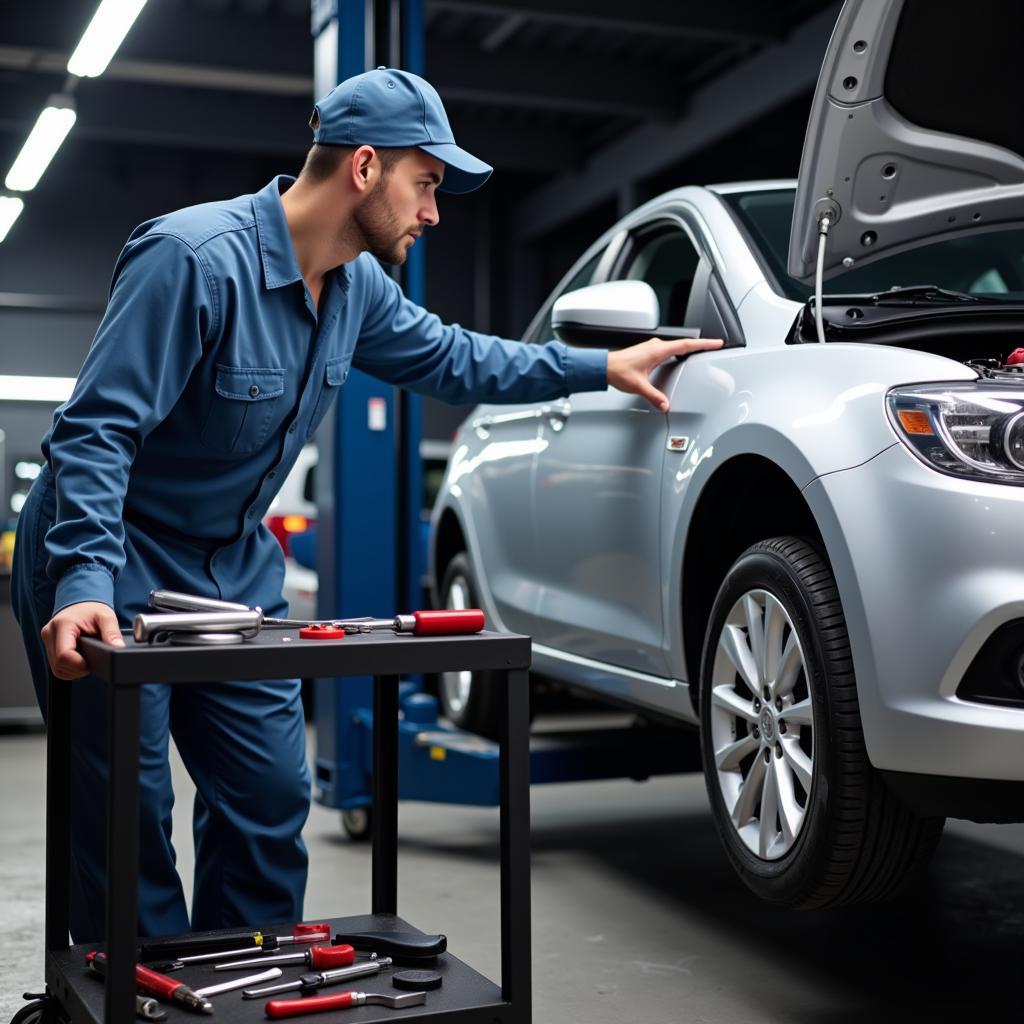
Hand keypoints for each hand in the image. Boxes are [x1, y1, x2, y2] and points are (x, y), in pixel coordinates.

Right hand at [41, 601, 124, 679]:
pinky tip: (79, 661)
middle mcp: (50, 632)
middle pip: (59, 664)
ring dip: (72, 670)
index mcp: (63, 624)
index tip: (91, 663)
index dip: (79, 665)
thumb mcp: (106, 617)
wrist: (82, 604)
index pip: (64, 655)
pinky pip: (55, 666)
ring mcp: (47, 639)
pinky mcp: (48, 645)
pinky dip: (68, 668)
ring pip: (56, 668)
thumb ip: (112, 632)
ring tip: (86, 660)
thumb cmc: (93, 609)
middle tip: (92, 661)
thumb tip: (118, 647)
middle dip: (77, 668)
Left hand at [607, 336, 723, 411]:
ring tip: (700, 352)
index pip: (686, 345)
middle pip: (684, 344)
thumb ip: (654, 396)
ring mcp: (651, 348)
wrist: (603, 366)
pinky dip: (678, 352)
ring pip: (675, 346)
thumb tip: (665, 404)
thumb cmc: (618, 370)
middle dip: (700, 345)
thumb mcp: (638, 386)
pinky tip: (678, 359)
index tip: (717, 342)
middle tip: (714, 347)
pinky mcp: (648, 352)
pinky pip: (668, 350)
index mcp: (657, 350)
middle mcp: (655, 346)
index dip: (703, 343)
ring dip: (689, 348)